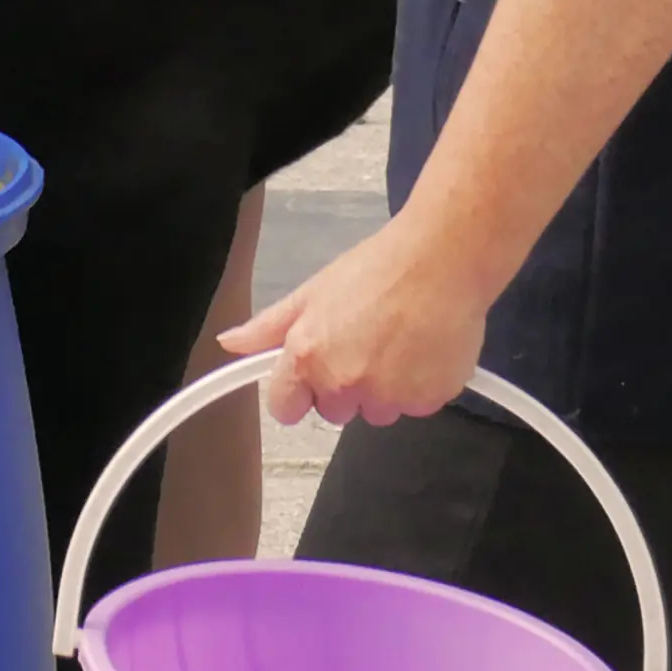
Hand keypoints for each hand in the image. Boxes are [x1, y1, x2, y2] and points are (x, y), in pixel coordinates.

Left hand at [220, 207, 487, 428]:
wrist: (443, 259)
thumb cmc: (376, 269)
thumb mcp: (313, 292)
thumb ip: (268, 327)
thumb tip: (228, 344)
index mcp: (309, 357)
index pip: (284, 408)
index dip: (297, 390)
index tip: (312, 373)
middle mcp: (345, 384)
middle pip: (334, 410)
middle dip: (346, 385)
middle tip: (366, 341)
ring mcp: (390, 396)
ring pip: (378, 411)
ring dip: (384, 389)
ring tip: (399, 341)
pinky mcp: (429, 401)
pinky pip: (415, 407)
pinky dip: (419, 386)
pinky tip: (424, 349)